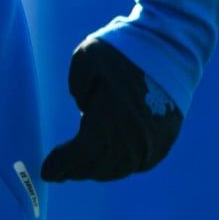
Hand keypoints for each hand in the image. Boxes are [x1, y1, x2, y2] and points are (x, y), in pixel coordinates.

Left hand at [40, 37, 181, 181]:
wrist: (172, 46)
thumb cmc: (125, 48)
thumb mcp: (86, 59)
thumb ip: (77, 88)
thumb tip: (84, 110)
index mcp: (111, 118)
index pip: (81, 153)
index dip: (61, 165)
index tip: (46, 171)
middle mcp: (134, 136)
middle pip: (99, 166)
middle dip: (76, 171)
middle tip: (59, 173)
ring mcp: (153, 141)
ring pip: (119, 168)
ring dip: (96, 171)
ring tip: (79, 169)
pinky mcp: (166, 138)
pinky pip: (139, 163)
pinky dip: (120, 167)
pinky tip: (107, 163)